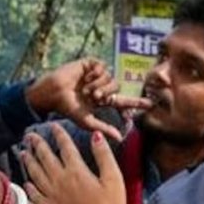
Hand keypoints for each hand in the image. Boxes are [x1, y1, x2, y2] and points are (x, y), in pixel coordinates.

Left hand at [21, 122, 126, 203]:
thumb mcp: (114, 180)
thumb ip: (104, 156)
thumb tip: (96, 135)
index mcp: (77, 171)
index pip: (65, 147)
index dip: (59, 134)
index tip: (53, 126)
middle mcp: (60, 181)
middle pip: (45, 157)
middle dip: (37, 144)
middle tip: (30, 135)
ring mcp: (51, 196)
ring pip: (35, 174)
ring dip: (29, 161)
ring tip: (23, 152)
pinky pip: (34, 195)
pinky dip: (29, 186)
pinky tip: (27, 182)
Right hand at [25, 59, 151, 140]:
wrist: (53, 93)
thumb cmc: (68, 109)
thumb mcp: (87, 121)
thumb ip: (104, 129)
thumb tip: (120, 139)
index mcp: (104, 100)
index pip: (124, 101)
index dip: (137, 102)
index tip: (151, 104)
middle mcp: (103, 86)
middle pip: (118, 87)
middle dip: (107, 93)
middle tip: (94, 97)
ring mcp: (97, 74)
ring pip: (111, 77)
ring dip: (99, 85)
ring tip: (86, 88)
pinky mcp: (91, 64)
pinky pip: (103, 67)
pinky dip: (95, 74)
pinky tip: (84, 77)